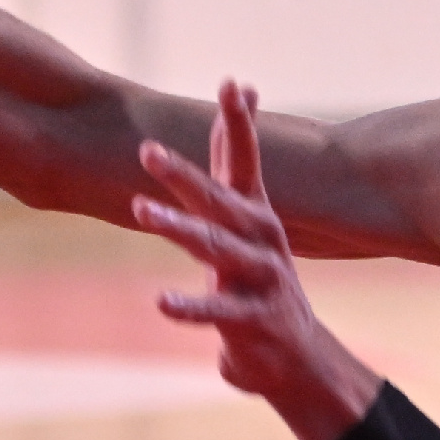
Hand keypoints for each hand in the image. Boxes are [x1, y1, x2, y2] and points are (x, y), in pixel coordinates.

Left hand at [135, 81, 381, 439]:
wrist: (297, 357)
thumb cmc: (258, 277)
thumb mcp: (246, 217)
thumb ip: (233, 160)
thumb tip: (243, 89)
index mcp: (255, 213)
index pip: (245, 159)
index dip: (239, 122)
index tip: (232, 83)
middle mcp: (262, 239)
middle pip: (221, 200)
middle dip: (184, 174)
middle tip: (148, 150)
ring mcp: (261, 279)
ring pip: (216, 248)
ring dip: (178, 228)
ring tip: (141, 210)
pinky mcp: (254, 319)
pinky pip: (217, 310)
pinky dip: (190, 306)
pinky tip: (161, 301)